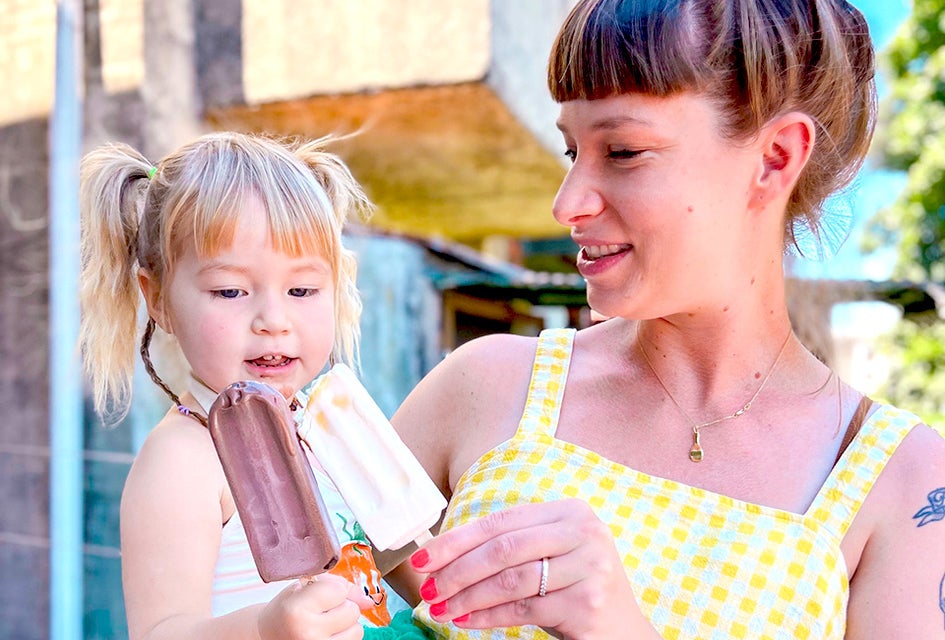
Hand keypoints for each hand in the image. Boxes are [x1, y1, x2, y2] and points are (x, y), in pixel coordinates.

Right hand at [258, 573, 363, 639]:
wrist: (267, 636)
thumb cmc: (288, 609)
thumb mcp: (304, 588)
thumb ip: (338, 586)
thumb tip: (369, 602)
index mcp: (296, 609)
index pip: (339, 590)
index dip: (333, 589)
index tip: (318, 595)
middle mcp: (307, 632)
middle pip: (352, 611)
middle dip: (341, 607)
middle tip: (320, 612)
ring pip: (357, 630)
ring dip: (345, 625)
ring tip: (324, 625)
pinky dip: (344, 637)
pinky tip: (327, 636)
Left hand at [410, 499, 653, 638]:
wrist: (623, 632)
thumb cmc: (574, 589)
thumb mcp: (550, 555)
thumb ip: (511, 545)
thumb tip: (443, 554)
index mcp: (570, 511)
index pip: (500, 522)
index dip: (456, 540)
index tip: (424, 558)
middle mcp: (584, 532)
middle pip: (503, 549)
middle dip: (457, 570)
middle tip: (428, 588)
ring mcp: (589, 566)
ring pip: (510, 579)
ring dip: (468, 596)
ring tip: (442, 608)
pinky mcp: (586, 602)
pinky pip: (523, 608)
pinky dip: (488, 616)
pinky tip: (466, 621)